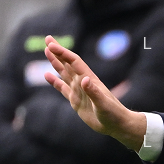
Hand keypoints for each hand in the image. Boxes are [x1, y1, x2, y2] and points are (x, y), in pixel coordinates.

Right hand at [43, 36, 145, 151]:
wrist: (117, 124)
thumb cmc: (113, 113)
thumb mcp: (103, 103)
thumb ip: (93, 92)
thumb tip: (84, 79)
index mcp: (89, 80)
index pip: (74, 62)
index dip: (62, 53)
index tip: (51, 45)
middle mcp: (83, 82)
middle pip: (68, 63)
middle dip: (57, 52)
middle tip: (47, 39)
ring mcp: (79, 91)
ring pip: (64, 73)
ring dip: (56, 63)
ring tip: (46, 51)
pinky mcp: (76, 101)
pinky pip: (63, 88)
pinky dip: (55, 82)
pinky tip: (47, 75)